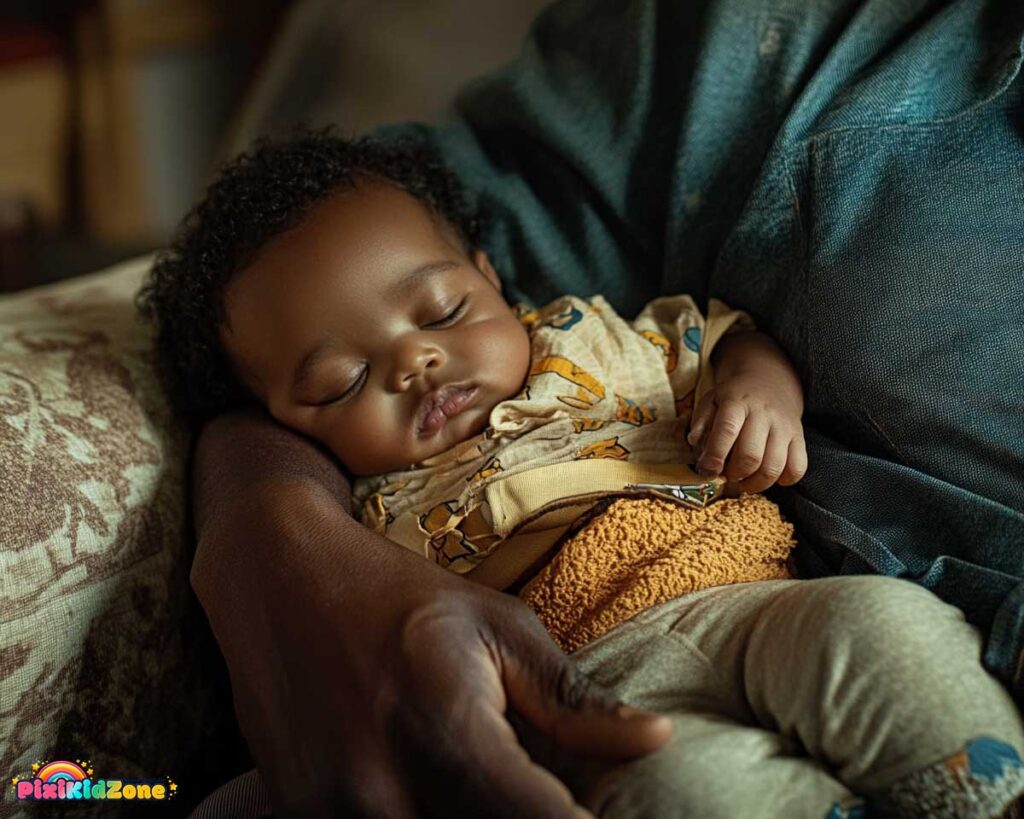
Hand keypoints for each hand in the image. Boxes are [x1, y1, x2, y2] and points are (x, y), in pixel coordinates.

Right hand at [191, 410, 672, 818]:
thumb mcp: (494, 625)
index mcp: (447, 729)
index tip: (599, 814)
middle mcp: (384, 788)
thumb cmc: (397, 592)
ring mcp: (332, 813)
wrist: (276, 576)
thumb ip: (571, 697)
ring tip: (494, 788)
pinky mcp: (299, 817)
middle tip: (550, 797)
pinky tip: (439, 792)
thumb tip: (655, 741)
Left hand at [686, 369, 806, 493]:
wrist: (770, 380)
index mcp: (738, 403)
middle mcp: (764, 414)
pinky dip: (783, 481)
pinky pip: (797, 468)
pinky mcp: (799, 438)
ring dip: (755, 484)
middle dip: (734, 474)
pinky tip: (767, 476)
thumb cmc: (735, 397)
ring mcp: (784, 427)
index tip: (706, 471)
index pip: (727, 430)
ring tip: (743, 481)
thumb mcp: (712, 399)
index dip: (714, 456)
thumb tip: (694, 441)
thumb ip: (701, 420)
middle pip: (751, 456)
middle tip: (726, 475)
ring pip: (773, 467)